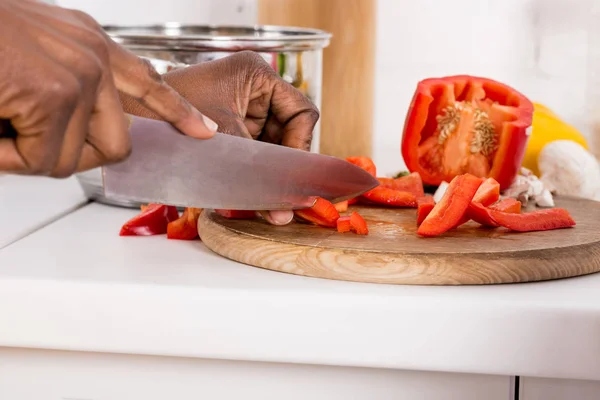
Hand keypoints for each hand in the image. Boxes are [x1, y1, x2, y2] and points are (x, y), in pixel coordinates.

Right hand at [0, 0, 217, 177]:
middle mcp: (91, 55)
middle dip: (70, 155)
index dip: (176, 111)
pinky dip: (5, 157)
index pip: (147, 81)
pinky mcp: (54, 95)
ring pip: (71, 159)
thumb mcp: (31, 52)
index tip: (203, 132)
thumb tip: (84, 132)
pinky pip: (40, 159)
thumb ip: (68, 87)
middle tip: (26, 140)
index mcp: (86, 42)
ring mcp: (77, 75)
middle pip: (117, 143)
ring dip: (26, 155)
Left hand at [121, 51, 319, 224]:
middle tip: (280, 195)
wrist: (127, 120)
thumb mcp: (224, 143)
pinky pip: (254, 152)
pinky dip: (251, 173)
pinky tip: (243, 190)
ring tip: (260, 197)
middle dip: (282, 165)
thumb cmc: (167, 117)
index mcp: (256, 74)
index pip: (302, 112)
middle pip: (289, 132)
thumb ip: (257, 175)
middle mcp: (254, 89)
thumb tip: (284, 216)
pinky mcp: (231, 125)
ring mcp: (243, 108)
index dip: (301, 145)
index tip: (291, 175)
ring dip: (267, 173)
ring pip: (273, 147)